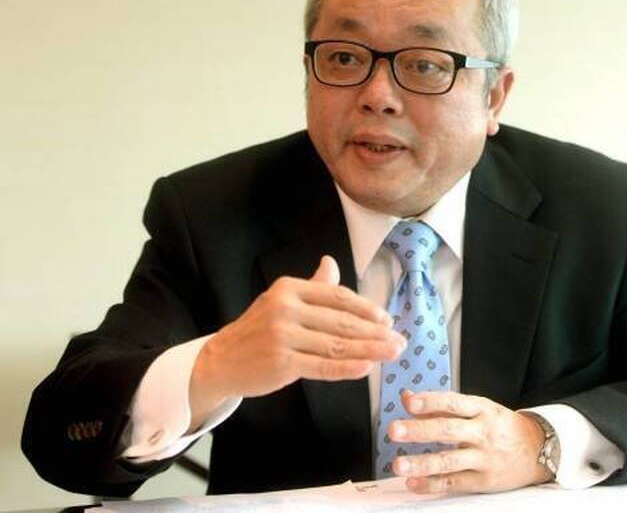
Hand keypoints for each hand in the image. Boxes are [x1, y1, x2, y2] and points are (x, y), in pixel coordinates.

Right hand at [188, 256, 405, 428]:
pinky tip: (367, 368)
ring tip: (392, 354)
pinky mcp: (281, 363)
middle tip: (399, 341)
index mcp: (289, 289)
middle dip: (375, 332)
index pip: (337, 297)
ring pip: (336, 345)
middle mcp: (285, 309)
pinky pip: (322, 366)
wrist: (221, 360)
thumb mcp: (282, 300)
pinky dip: (347, 368)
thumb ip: (312, 285)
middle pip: (341, 322)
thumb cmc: (258, 329)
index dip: (365, 309)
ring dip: (370, 351)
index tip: (387, 320)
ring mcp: (282, 336)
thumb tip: (331, 263)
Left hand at [388, 390, 552, 493]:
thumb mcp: (477, 407)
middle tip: (394, 430)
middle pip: (448, 431)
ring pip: (449, 461)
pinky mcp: (483, 481)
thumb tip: (407, 398)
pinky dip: (431, 484)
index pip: (454, 403)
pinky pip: (454, 483)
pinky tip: (413, 482)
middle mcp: (483, 432)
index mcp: (482, 409)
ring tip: (398, 464)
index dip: (431, 401)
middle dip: (420, 431)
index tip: (410, 402)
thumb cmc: (500, 426)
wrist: (537, 450)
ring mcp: (484, 458)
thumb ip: (440, 404)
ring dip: (421, 463)